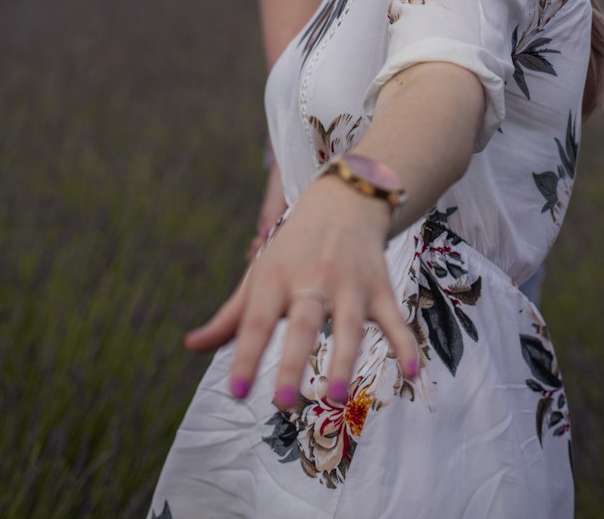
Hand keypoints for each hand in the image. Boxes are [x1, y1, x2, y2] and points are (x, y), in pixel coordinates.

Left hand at [185, 173, 417, 407]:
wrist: (345, 199)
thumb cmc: (293, 248)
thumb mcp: (260, 274)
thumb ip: (230, 317)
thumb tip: (190, 346)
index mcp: (276, 278)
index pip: (256, 321)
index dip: (245, 355)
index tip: (237, 393)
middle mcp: (312, 279)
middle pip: (302, 323)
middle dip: (294, 361)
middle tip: (283, 403)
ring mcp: (350, 284)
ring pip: (349, 324)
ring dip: (343, 359)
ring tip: (335, 395)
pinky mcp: (380, 287)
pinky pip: (394, 318)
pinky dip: (406, 344)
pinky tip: (412, 374)